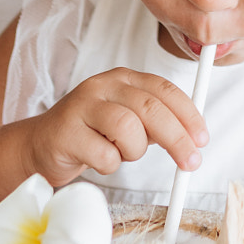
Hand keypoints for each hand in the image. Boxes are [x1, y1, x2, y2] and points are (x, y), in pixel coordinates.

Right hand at [27, 68, 207, 186]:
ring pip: (128, 129)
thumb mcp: (128, 120)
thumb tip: (193, 135)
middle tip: (190, 162)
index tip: (202, 139)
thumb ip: (157, 122)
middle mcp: (102, 86)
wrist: (41, 146)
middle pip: (150, 109)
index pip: (164, 89)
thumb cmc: (91, 134)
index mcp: (122, 79)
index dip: (188, 114)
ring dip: (133, 151)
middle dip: (177, 138)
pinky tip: (98, 159)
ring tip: (120, 153)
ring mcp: (81, 106)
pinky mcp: (65, 132)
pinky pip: (104, 155)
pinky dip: (109, 165)